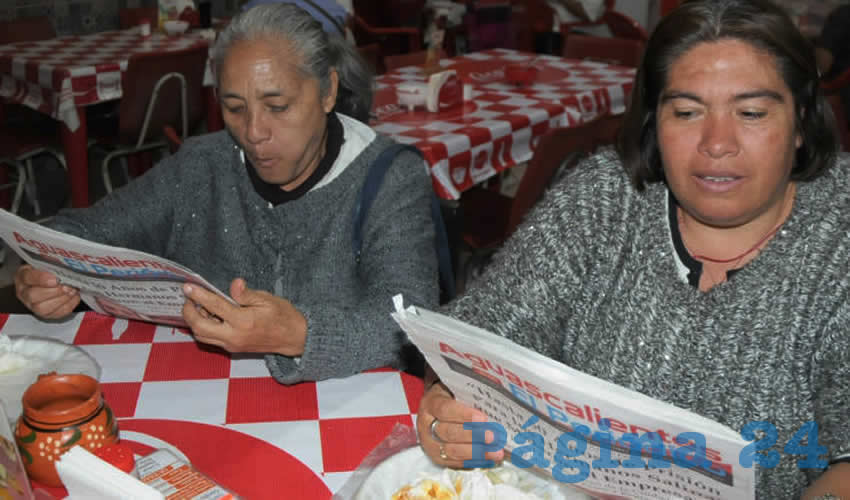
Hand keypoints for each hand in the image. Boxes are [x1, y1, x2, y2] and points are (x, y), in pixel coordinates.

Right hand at [14, 264, 79, 318]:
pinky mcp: (45, 314)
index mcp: (22, 276)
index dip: (42, 279)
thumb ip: (51, 265)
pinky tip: (74, 296)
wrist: (47, 280)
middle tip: (67, 286)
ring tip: (72, 290)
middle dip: (54, 291)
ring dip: (61, 299)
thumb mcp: (45, 263)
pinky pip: (55, 313)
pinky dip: (68, 305)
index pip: (28, 277)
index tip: (55, 279)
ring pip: (43, 308)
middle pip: (33, 296)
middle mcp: (24, 293)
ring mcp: (33, 306)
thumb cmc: (47, 270)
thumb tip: (64, 266)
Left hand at [182, 278, 307, 355]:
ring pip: (202, 336)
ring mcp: (232, 345)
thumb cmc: (283, 316)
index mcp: (244, 321)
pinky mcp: (232, 348)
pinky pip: (210, 339)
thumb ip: (247, 294)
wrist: (294, 338)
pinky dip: (204, 328)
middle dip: (189, 312)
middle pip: (200, 327)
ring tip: (197, 306)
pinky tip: (208, 316)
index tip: (188, 287)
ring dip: (194, 322)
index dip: (199, 295)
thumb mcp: (268, 299)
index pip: (215, 306)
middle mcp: (234, 336)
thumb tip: (234, 283)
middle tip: (189, 298)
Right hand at [417, 381, 503, 467]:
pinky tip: (488, 460)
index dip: (464, 415)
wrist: (435, 410)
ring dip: (476, 453)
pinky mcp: (436, 457)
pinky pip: (455, 463)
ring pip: (451, 451)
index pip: (445, 409)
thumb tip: (493, 395)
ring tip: (495, 452)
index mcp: (430, 404)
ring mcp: (430, 443)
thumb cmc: (450, 398)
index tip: (483, 418)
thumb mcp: (456, 389)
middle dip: (473, 436)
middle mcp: (426, 425)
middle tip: (492, 437)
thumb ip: (471, 394)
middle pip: (448, 433)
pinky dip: (473, 462)